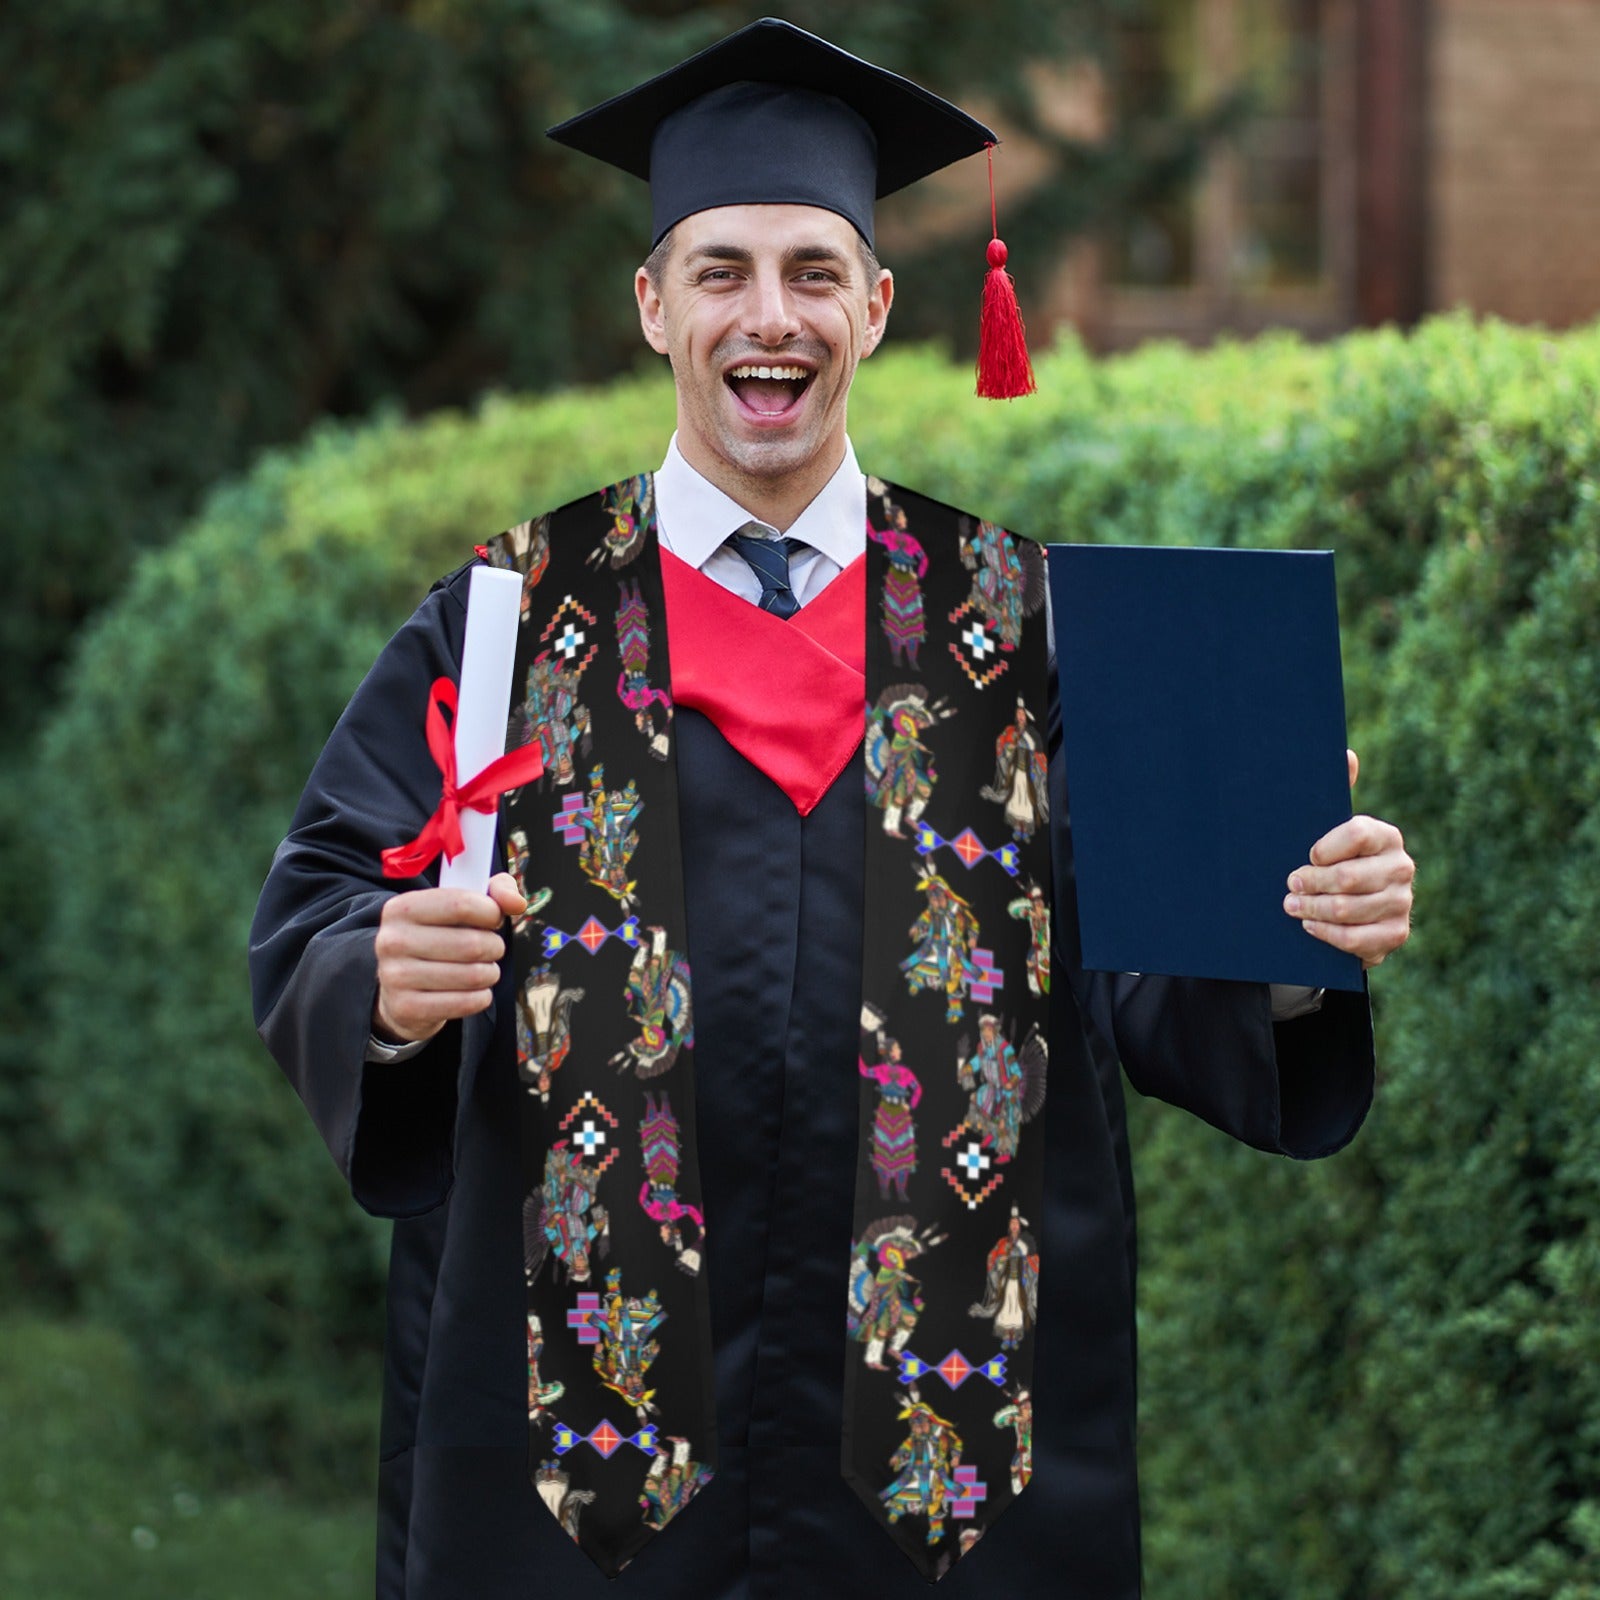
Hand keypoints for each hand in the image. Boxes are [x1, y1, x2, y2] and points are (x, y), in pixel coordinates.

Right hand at [372, 872, 526, 1043]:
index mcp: (402, 908)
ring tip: (483, 970)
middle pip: (471, 944)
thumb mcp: (460, 905)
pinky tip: (474, 991)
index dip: (490, 912)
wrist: (401, 988)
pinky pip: (465, 1003)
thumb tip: (517, 903)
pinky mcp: (406, 1008)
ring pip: (472, 975)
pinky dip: (481, 997)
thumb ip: (494, 891)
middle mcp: (392, 940)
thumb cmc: (439, 938)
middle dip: (494, 947)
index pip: (461, 904)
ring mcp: (395, 976)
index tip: (493, 919)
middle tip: (491, 949)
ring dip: (490, 973)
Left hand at [1283, 750, 1413, 967]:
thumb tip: (1346, 754)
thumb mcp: (1329, 828)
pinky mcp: (1395, 934)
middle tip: (1289, 885)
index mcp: (1386, 836)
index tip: (1306, 855)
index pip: (1356, 833)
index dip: (1325, 847)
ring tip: (1291, 906)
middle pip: (1348, 877)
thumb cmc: (1333, 860)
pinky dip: (1327, 934)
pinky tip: (1310, 926)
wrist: (1351, 908)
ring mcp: (1401, 903)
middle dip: (1310, 883)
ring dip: (1312, 909)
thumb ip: (1336, 792)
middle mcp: (1401, 867)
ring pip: (1348, 909)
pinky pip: (1356, 939)